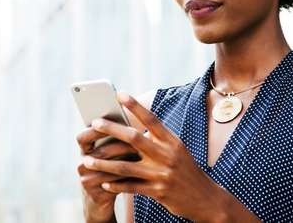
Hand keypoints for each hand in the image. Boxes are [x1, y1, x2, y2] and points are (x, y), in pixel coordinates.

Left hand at [81, 93, 232, 222]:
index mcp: (172, 142)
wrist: (205, 198)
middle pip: (134, 138)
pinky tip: (103, 183)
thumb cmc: (186, 170)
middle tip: (94, 124)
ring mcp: (162, 174)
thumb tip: (132, 128)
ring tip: (86, 160)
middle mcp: (167, 155)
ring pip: (126, 166)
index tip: (119, 95)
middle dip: (112, 129)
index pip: (151, 120)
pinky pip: (131, 187)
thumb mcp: (177, 150)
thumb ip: (158, 140)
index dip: (135, 106)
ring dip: (104, 163)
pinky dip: (116, 185)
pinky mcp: (158, 191)